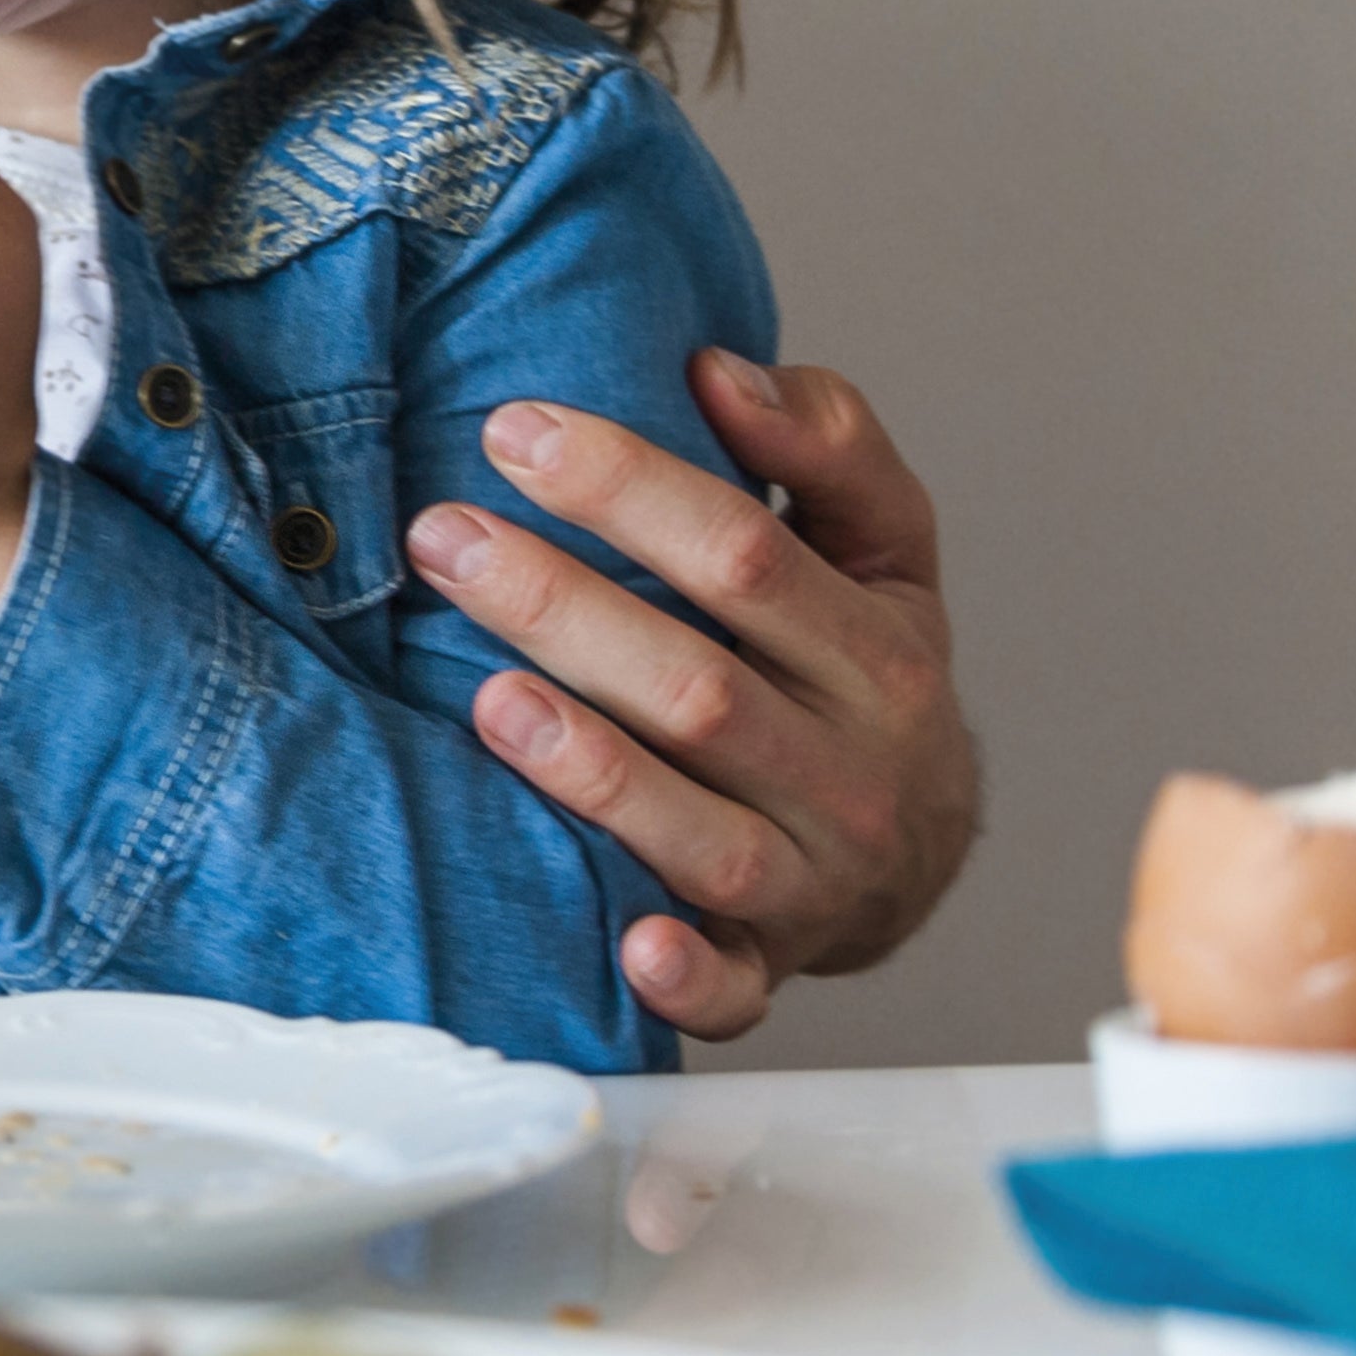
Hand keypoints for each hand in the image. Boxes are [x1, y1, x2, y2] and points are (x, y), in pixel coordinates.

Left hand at [406, 354, 979, 1042]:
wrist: (916, 853)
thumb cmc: (863, 672)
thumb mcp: (881, 551)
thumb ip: (827, 447)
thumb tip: (719, 367)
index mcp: (879, 652)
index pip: (745, 555)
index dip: (627, 487)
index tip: (513, 427)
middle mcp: (854, 770)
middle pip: (698, 686)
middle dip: (561, 606)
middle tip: (440, 535)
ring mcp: (815, 881)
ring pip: (701, 832)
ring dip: (593, 770)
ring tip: (483, 696)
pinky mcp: (768, 967)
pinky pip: (733, 988)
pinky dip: (686, 973)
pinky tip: (625, 939)